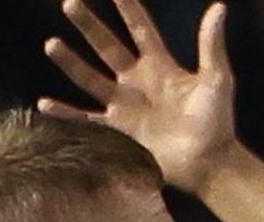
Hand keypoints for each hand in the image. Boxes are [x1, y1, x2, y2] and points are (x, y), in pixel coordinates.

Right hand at [41, 0, 237, 194]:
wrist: (209, 163)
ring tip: (51, 44)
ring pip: (90, 78)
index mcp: (160, 66)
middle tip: (69, 3)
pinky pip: (85, 120)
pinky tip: (44, 103)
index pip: (139, 29)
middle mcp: (137, 82)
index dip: (127, 8)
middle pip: (107, 47)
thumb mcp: (217, 79)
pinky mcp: (117, 131)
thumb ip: (211, 45)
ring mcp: (124, 106)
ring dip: (71, 62)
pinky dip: (64, 113)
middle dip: (89, 26)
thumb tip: (219, 7)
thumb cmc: (217, 121)